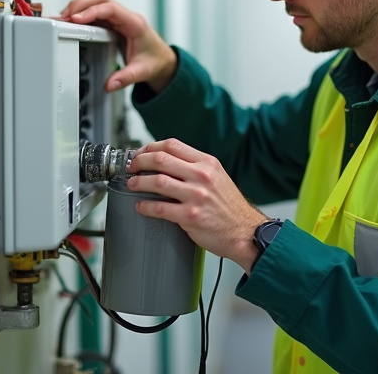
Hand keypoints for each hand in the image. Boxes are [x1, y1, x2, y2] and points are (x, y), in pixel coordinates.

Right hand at [58, 0, 176, 92]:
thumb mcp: (142, 72)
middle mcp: (126, 17)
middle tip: (64, 17)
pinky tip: (71, 22)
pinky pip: (95, 12)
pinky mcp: (112, 22)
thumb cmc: (155, 62)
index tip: (76, 19)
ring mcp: (119, 18)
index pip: (111, 9)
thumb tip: (110, 84)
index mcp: (135, 23)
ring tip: (63, 19)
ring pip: (96, 2)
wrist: (162, 61)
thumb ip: (126, 78)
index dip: (92, 11)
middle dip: (80, 5)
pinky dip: (82, 14)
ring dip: (79, 7)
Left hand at [127, 139, 268, 272]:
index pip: (173, 145)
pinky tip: (141, 206)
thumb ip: (196, 168)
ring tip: (132, 185)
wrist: (245, 231)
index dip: (151, 147)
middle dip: (140, 161)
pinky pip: (160, 208)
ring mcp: (196, 196)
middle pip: (161, 159)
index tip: (142, 154)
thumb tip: (168, 163)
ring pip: (157, 181)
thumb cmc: (230, 207)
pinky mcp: (190, 216)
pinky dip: (145, 206)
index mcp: (208, 163)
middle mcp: (202, 176)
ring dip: (138, 182)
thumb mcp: (218, 177)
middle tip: (132, 167)